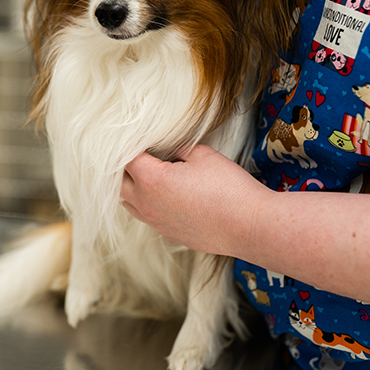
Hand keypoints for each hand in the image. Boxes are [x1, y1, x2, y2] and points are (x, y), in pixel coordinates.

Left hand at [121, 144, 266, 256]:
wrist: (250, 226)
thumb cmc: (229, 187)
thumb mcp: (202, 155)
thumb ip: (177, 148)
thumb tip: (166, 148)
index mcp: (151, 179)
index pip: (125, 157)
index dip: (130, 144)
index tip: (138, 136)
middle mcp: (146, 203)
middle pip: (119, 181)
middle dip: (125, 165)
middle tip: (140, 151)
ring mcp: (155, 222)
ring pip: (127, 201)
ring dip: (132, 186)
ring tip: (147, 171)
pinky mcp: (167, 233)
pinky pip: (144, 215)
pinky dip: (145, 202)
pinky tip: (162, 193)